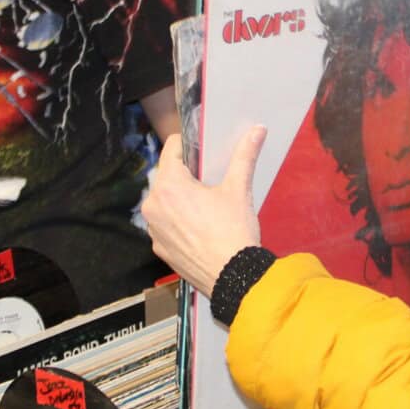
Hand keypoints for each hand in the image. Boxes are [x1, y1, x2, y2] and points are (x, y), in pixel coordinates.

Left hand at [143, 127, 265, 294]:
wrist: (233, 278)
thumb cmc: (233, 231)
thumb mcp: (239, 189)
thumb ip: (244, 156)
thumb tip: (257, 130)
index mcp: (168, 185)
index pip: (170, 149)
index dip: (188, 146)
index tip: (203, 153)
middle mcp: (152, 205)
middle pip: (167, 176)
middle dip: (186, 176)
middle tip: (210, 183)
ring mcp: (153, 229)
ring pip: (165, 202)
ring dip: (180, 200)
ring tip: (206, 209)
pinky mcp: (159, 248)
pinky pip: (166, 225)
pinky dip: (179, 223)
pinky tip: (200, 230)